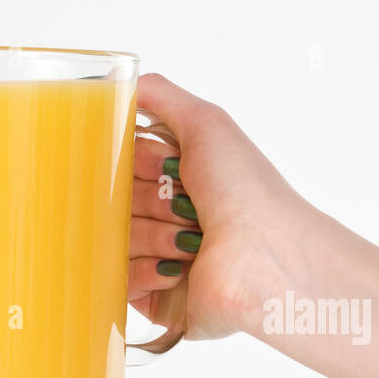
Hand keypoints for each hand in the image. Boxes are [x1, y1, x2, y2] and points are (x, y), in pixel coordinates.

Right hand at [127, 73, 318, 339]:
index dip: (135, 160)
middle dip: (147, 198)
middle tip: (184, 203)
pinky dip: (144, 271)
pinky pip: (117, 280)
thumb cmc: (245, 190)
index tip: (163, 163)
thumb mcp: (206, 124)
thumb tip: (115, 81)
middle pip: (113, 198)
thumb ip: (158, 95)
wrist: (265, 257)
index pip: (120, 162)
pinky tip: (176, 269)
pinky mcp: (153, 297)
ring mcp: (157, 256)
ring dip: (151, 234)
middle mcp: (164, 214)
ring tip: (191, 240)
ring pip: (113, 238)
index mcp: (174, 176)